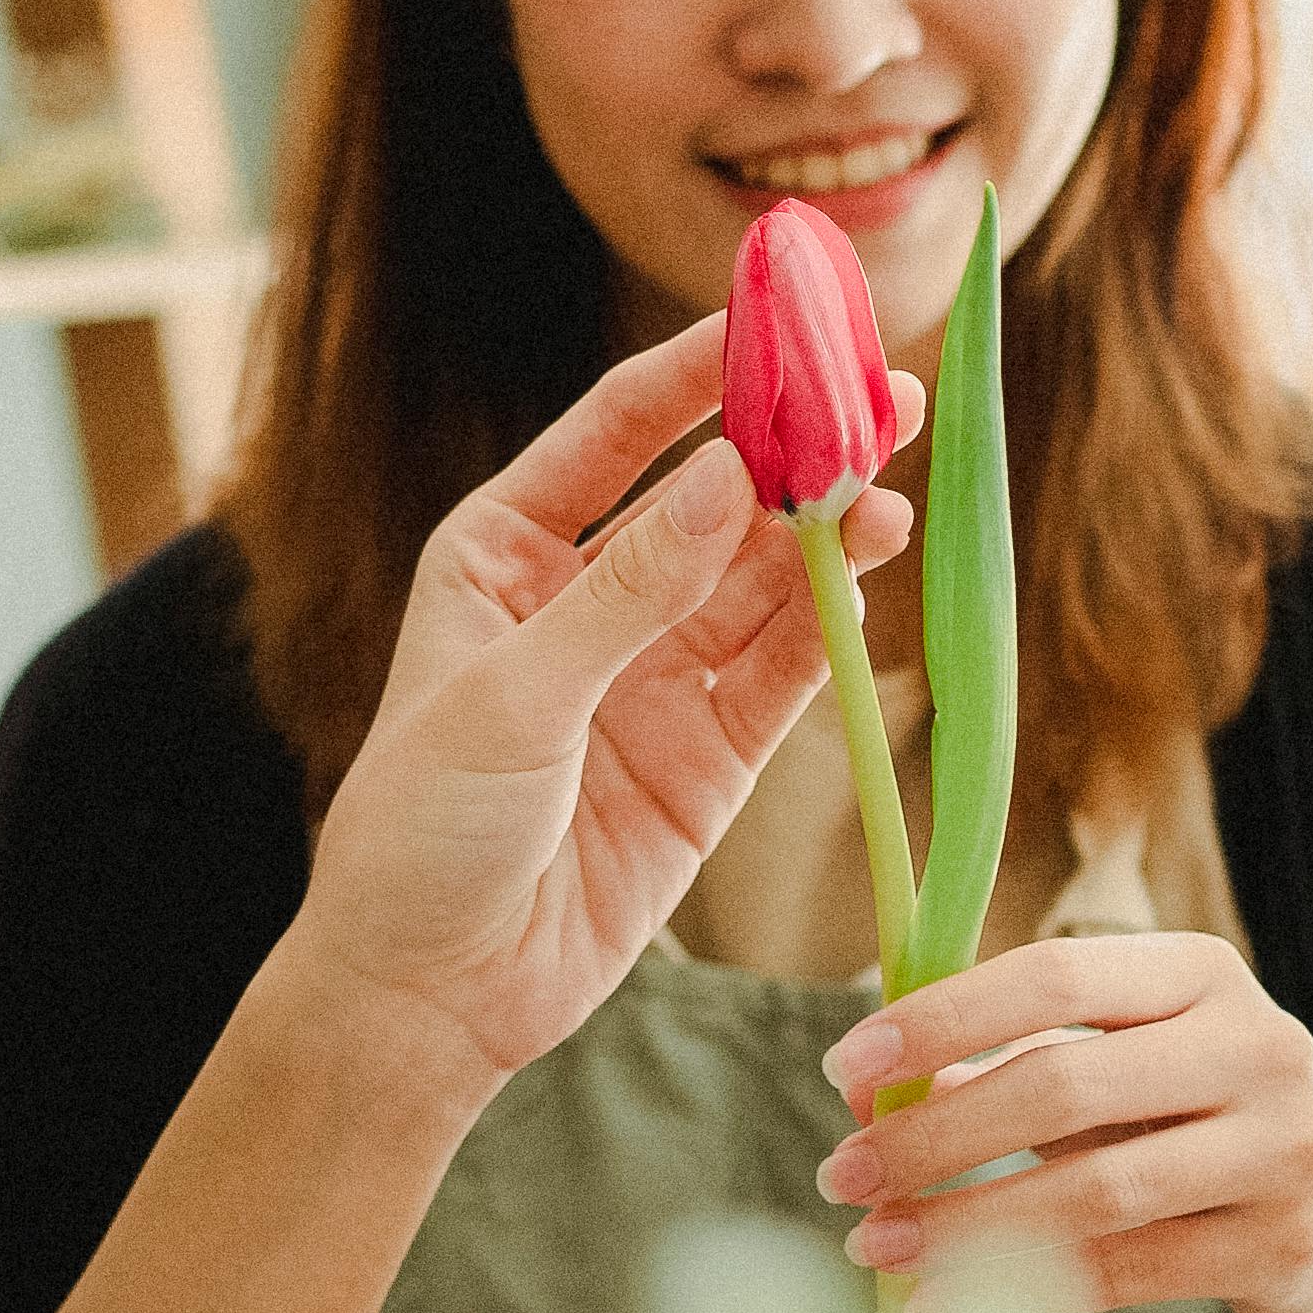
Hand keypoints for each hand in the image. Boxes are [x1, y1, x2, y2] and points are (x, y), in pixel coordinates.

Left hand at [281, 318, 920, 1097]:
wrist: (429, 993)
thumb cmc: (421, 828)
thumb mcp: (512, 697)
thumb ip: (629, 594)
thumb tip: (728, 480)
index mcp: (505, 551)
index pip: (617, 431)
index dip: (701, 373)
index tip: (779, 319)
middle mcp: (587, 599)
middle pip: (713, 500)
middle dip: (797, 451)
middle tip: (887, 400)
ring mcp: (655, 677)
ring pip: (762, 583)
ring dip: (827, 539)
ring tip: (891, 499)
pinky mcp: (709, 759)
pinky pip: (782, 675)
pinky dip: (828, 632)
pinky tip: (866, 586)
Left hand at [812, 929, 1312, 1312]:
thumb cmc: (1190, 1125)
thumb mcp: (1116, 1072)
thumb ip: (1001, 1068)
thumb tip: (863, 1098)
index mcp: (1202, 972)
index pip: (1055, 976)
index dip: (942, 1019)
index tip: (845, 1068)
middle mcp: (1258, 1045)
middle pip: (1064, 1084)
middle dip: (935, 1135)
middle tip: (841, 1175)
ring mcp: (1283, 1148)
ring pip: (1091, 1192)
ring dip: (963, 1225)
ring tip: (875, 1246)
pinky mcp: (1283, 1245)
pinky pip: (1125, 1273)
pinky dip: (1020, 1295)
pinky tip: (939, 1307)